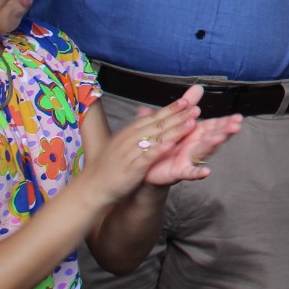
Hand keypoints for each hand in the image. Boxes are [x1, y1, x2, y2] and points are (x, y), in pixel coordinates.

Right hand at [76, 88, 203, 205]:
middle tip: (196, 109)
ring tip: (191, 123)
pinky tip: (171, 146)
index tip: (187, 101)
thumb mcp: (122, 144)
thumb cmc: (109, 165)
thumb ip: (137, 131)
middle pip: (158, 125)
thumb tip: (147, 117)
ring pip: (155, 139)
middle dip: (178, 116)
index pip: (153, 118)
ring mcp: (130, 153)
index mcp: (130, 132)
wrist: (92, 187)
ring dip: (174, 130)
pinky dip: (158, 151)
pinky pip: (146, 158)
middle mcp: (130, 139)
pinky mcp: (130, 169)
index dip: (171, 109)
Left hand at [142, 87, 241, 186]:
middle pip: (213, 136)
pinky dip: (198, 173)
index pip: (214, 125)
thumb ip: (188, 105)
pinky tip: (206, 172)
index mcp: (196, 132)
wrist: (149, 166)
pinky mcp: (180, 171)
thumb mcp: (177, 120)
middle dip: (225, 131)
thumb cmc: (166, 142)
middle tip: (236, 126)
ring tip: (220, 139)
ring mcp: (190, 158)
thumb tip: (198, 86)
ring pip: (204, 150)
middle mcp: (196, 145)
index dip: (226, 121)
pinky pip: (190, 172)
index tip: (238, 117)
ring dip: (213, 145)